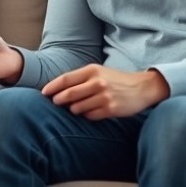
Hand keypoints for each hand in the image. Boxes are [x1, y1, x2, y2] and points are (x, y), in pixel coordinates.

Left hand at [41, 64, 169, 119]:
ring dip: (74, 109)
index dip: (52, 87)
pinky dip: (87, 115)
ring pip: (78, 107)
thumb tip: (58, 89)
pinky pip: (90, 116)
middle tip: (55, 102)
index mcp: (92, 70)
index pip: (66, 79)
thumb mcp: (99, 72)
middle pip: (69, 94)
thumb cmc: (116, 79)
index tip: (43, 93)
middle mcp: (97, 82)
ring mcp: (104, 96)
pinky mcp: (111, 109)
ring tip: (77, 107)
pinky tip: (91, 111)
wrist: (142, 87)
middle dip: (58, 100)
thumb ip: (80, 78)